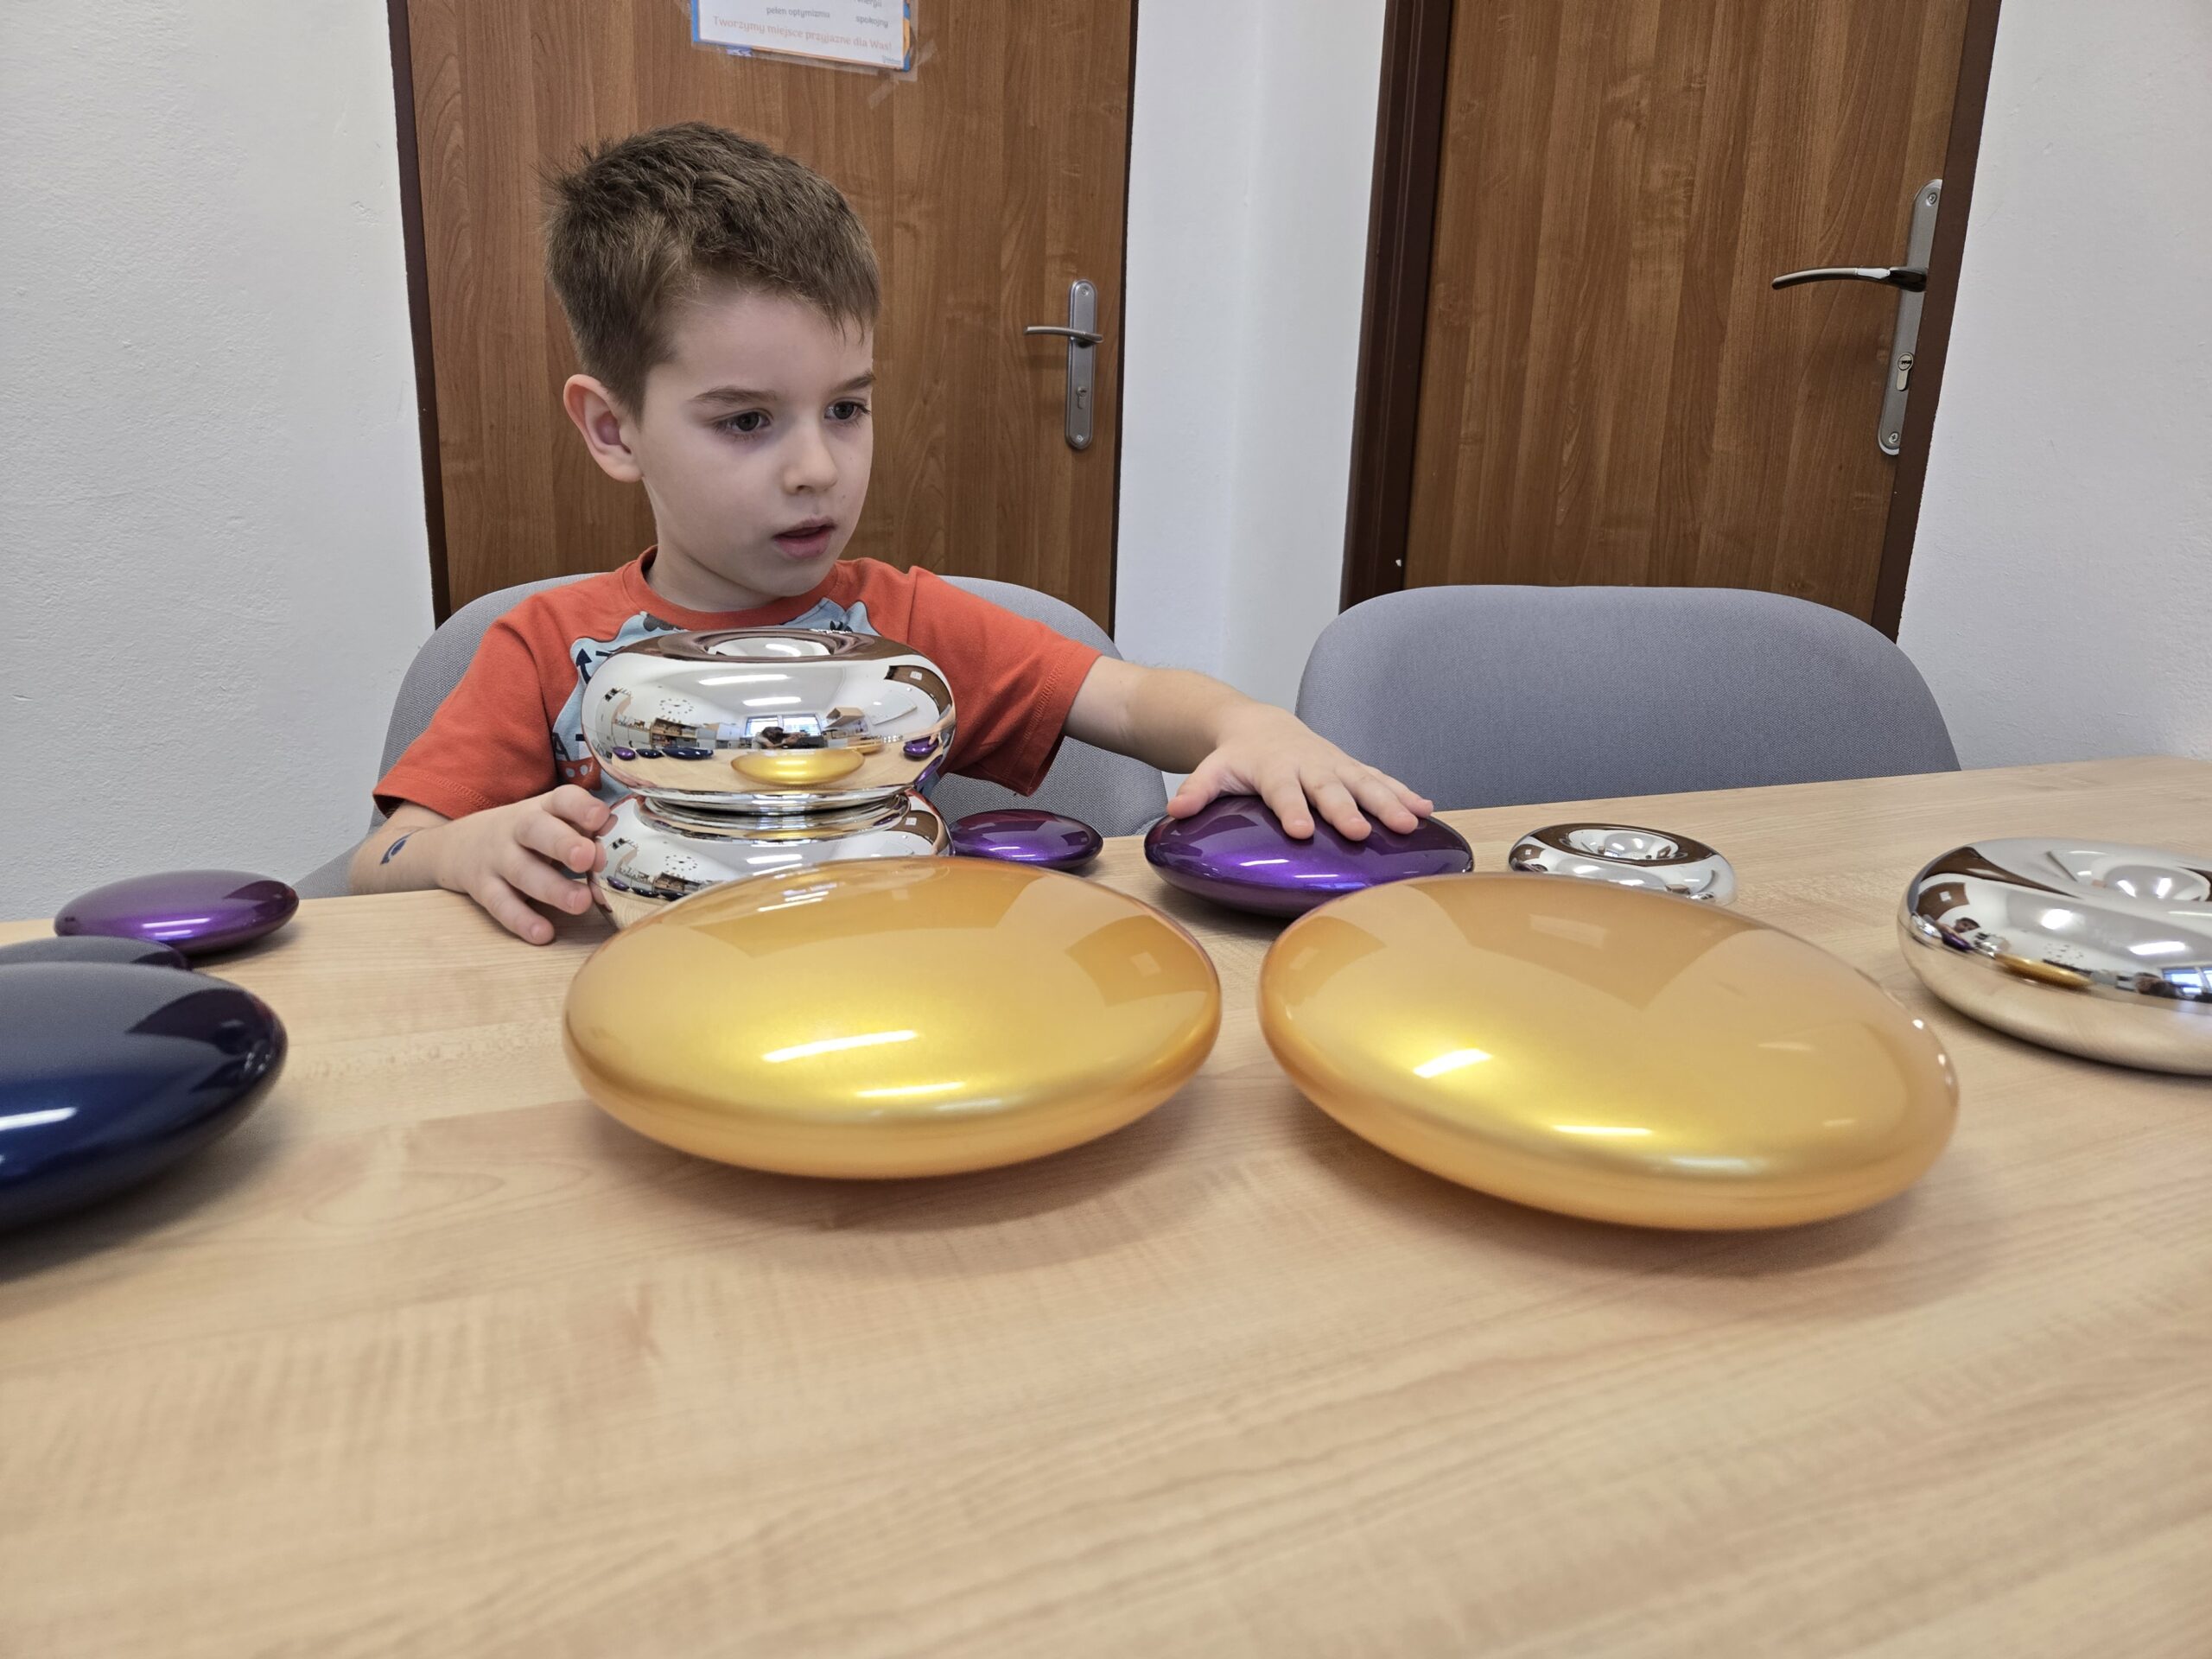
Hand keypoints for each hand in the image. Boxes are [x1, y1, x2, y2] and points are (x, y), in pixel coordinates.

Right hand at [425, 785, 612, 943]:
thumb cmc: (527, 837)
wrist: (459, 846)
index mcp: (542, 809)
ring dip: (552, 888)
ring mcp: (497, 858)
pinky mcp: (483, 888)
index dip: (581, 806)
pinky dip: (521, 920)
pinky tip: (543, 933)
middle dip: (562, 843)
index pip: (561, 799)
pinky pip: (500, 904)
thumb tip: (612, 842)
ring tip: (581, 902)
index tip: (600, 818)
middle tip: (587, 858)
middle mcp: (517, 829)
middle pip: (536, 830)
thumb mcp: (551, 825)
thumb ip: (583, 833)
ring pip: (522, 871)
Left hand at [1166, 705, 1431, 839]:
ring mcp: (1335, 767)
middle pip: (1329, 789)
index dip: (1291, 809)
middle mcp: (1309, 766)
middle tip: (1358, 831)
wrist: (1261, 727)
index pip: (1282, 791)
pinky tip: (1426, 811)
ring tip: (1409, 823)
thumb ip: (1197, 790)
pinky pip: (1382, 780)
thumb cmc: (1238, 758)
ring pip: (1366, 783)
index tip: (1299, 830)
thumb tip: (1175, 811)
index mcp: (1274, 769)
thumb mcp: (1213, 770)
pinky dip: (1405, 793)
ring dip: (1389, 803)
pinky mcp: (1352, 769)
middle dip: (1345, 809)